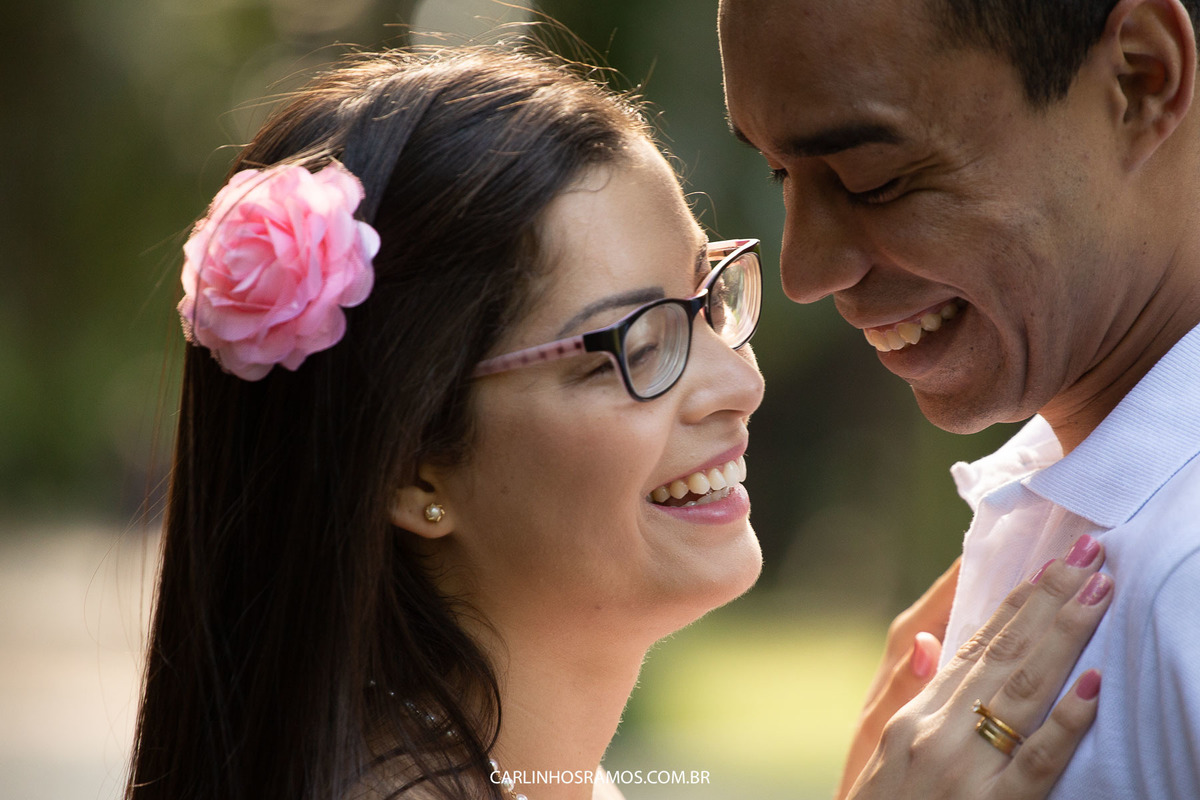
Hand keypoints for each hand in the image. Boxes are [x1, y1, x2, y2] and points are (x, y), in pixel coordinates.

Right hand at [845, 535, 1111, 799]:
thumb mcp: (875, 750)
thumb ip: (901, 694)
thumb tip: (930, 644)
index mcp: (913, 713)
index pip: (974, 645)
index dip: (1015, 601)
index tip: (1048, 562)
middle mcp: (936, 730)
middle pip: (1004, 654)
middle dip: (1050, 600)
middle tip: (1089, 554)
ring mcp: (965, 769)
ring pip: (1024, 690)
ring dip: (1066, 637)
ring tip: (1101, 593)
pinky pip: (1036, 762)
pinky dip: (1066, 723)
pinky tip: (1094, 687)